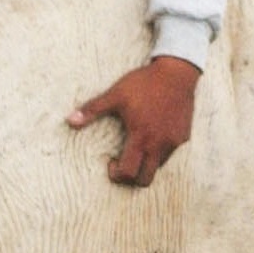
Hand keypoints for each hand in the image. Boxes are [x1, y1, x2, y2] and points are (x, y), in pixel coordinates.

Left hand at [68, 55, 200, 187]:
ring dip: (145, 164)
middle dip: (131, 178)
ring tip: (136, 148)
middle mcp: (159, 144)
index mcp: (141, 137)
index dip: (117, 175)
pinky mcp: (184, 137)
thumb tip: (69, 120)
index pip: (129, 173)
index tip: (110, 162)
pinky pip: (170, 153)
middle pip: (145, 180)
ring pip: (158, 167)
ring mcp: (173, 142)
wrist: (177, 72)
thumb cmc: (144, 83)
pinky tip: (152, 136)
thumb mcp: (116, 94)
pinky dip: (159, 152)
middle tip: (123, 164)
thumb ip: (92, 110)